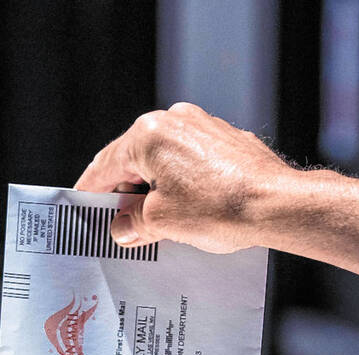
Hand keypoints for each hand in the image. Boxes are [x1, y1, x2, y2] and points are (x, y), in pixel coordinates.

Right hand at [75, 102, 293, 253]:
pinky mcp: (227, 142)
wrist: (276, 204)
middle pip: (137, 162)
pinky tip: (190, 214)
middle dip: (128, 195)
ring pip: (166, 164)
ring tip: (158, 228)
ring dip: (158, 193)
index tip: (82, 207)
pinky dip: (184, 187)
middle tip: (122, 228)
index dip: (91, 190)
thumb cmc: (220, 209)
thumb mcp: (163, 222)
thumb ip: (134, 222)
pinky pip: (193, 165)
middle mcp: (175, 122)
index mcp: (149, 135)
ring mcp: (204, 128)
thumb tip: (123, 227)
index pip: (106, 165)